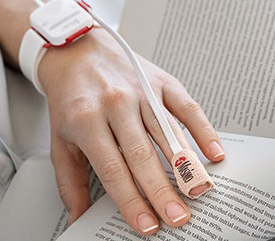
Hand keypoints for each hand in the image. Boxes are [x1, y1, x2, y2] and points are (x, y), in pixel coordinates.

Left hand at [37, 28, 224, 235]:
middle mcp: (115, 103)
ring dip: (185, 165)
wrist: (74, 51)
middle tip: (178, 218)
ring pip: (167, 132)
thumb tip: (78, 219)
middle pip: (142, 154)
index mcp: (86, 120)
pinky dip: (203, 130)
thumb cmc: (70, 100)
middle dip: (162, 190)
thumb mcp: (61, 141)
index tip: (146, 225)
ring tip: (198, 193)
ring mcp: (140, 90)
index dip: (131, 199)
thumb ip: (70, 184)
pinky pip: (186, 107)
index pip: (112, 168)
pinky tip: (213, 154)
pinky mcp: (161, 80)